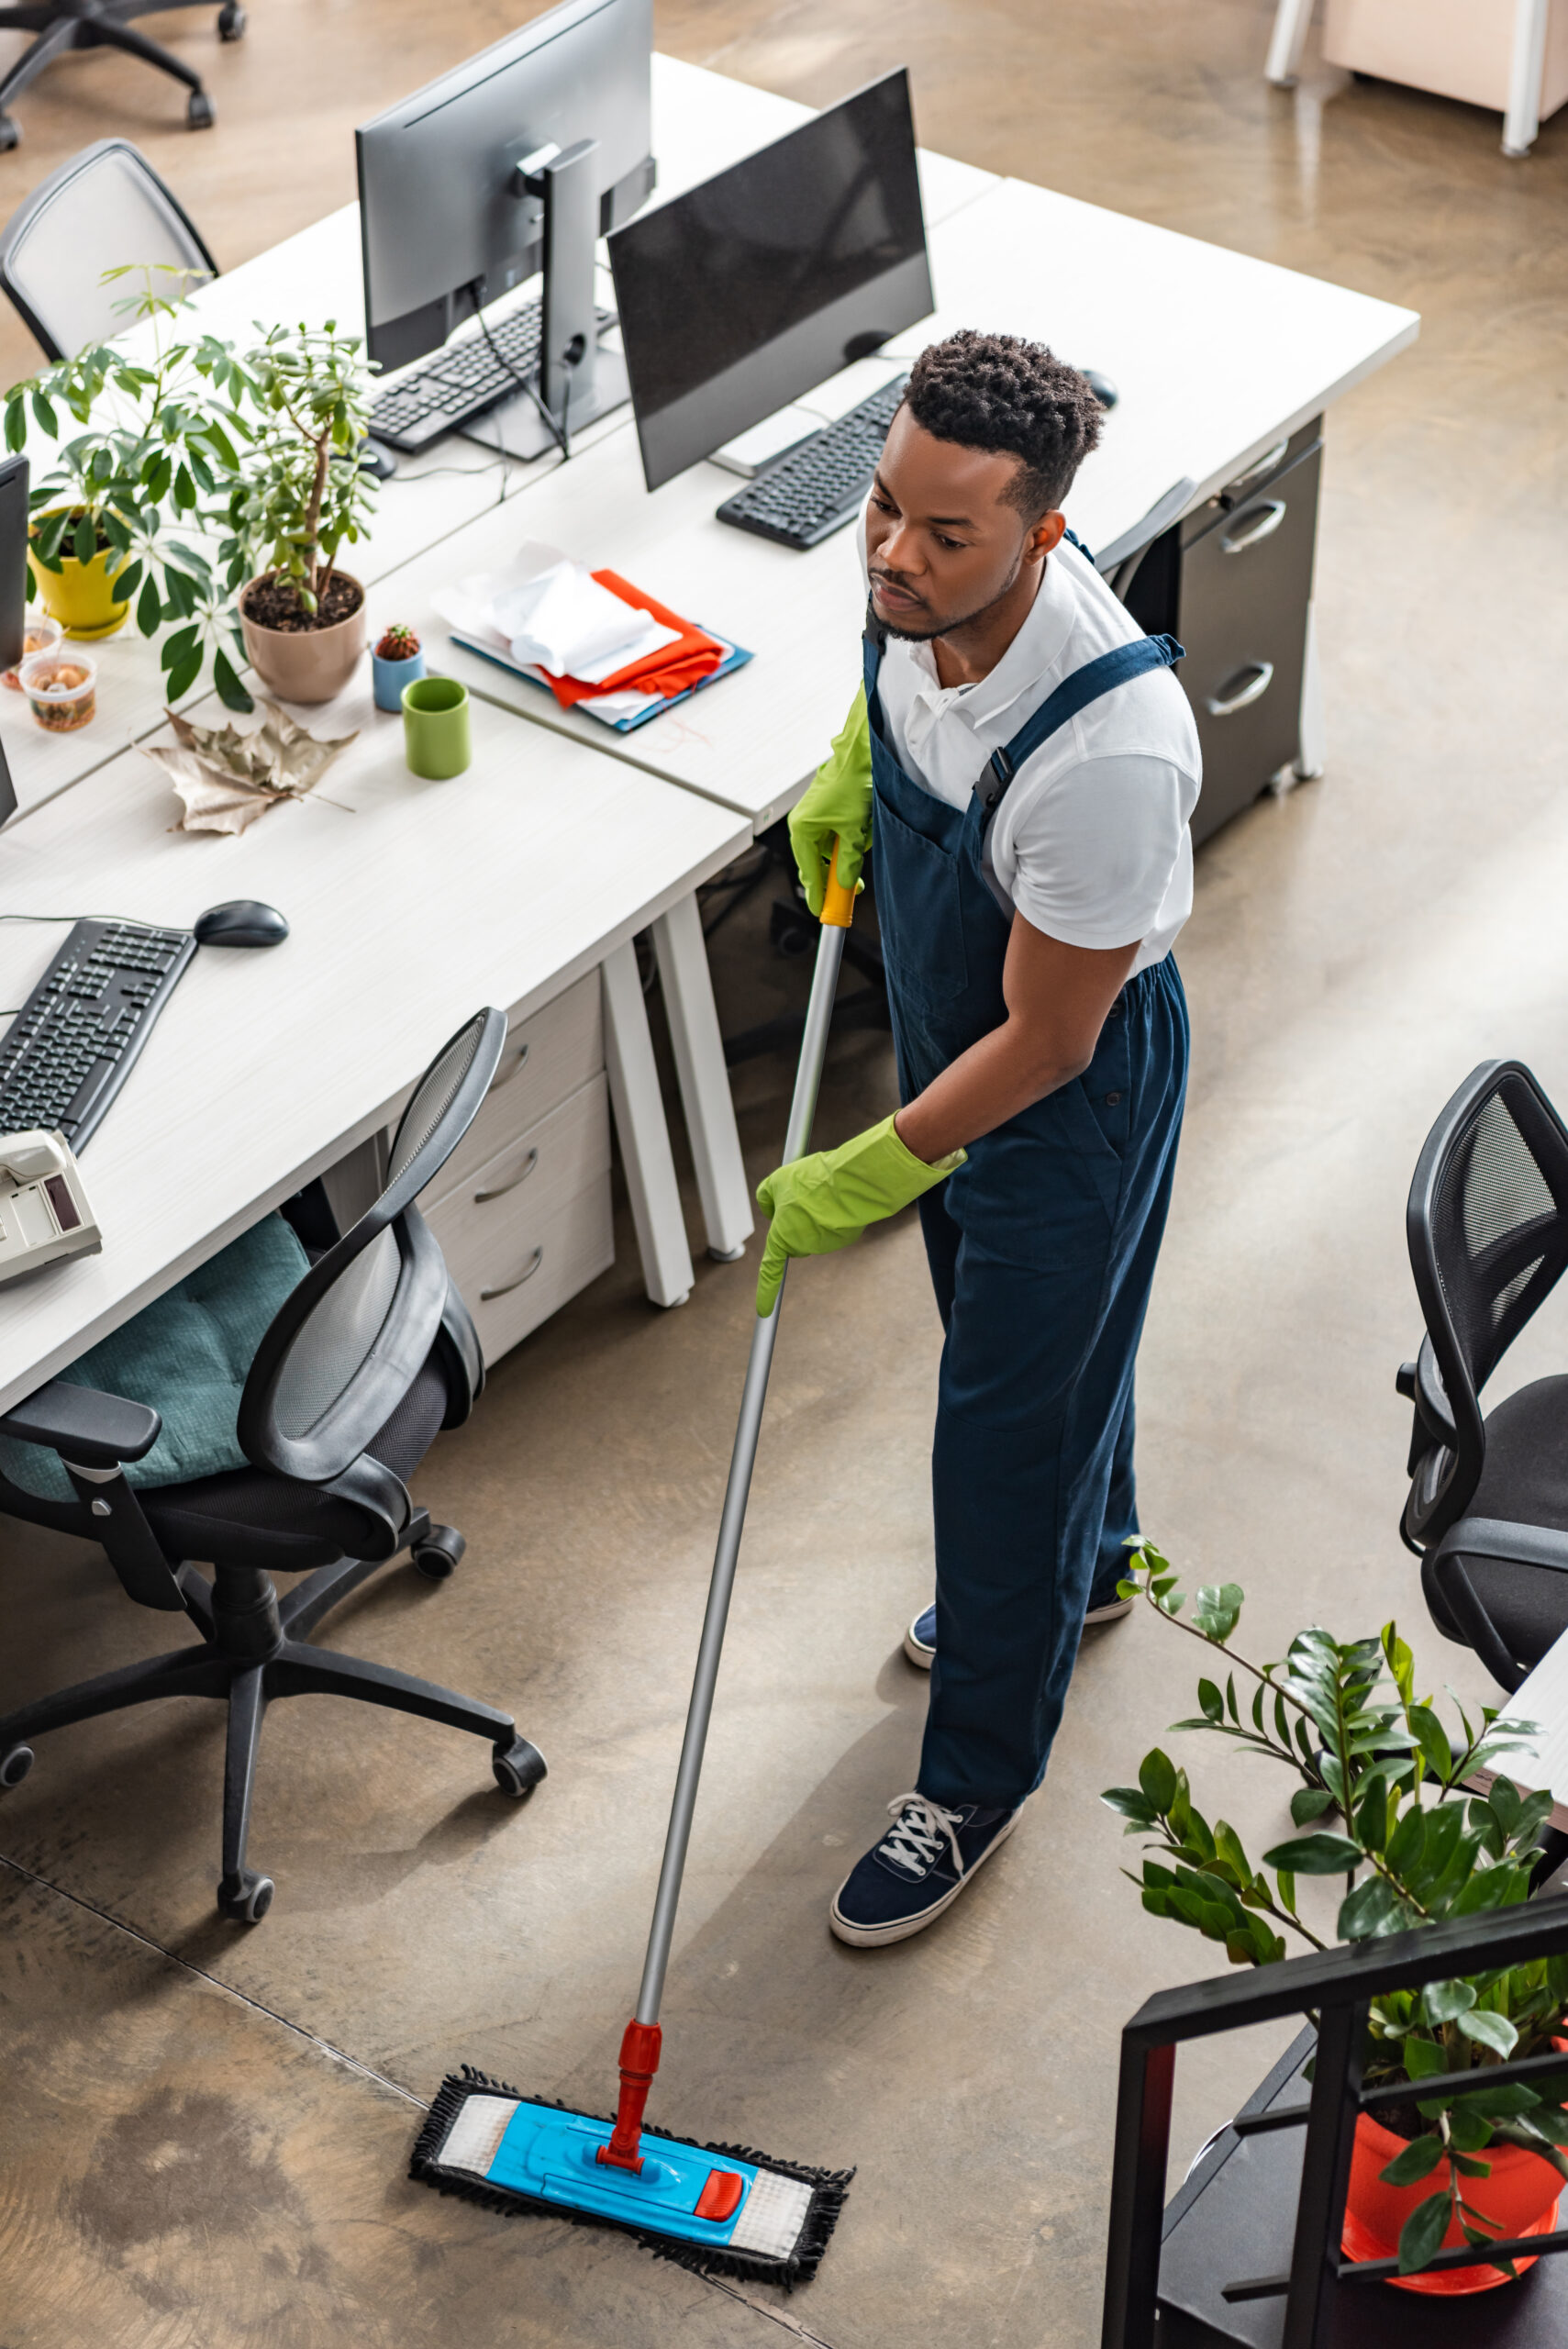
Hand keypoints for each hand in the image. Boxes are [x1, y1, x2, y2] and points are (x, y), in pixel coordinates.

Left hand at [754, 1113, 962, 1314]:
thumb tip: (770, 1207)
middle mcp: (804, 1247)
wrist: (852, 1183)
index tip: (763, 1310)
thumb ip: (766, 1196)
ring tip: (822, 1191)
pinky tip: (836, 1198)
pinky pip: (833, 1225)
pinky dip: (833, 1213)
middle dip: (794, 1223)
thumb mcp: (777, 1181)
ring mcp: (827, 1245)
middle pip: (794, 1239)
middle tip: (799, 1196)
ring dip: (815, 1213)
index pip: (769, 1271)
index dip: (765, 1291)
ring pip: (814, 1229)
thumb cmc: (811, 1182)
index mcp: (782, 1238)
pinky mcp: (846, 1237)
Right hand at [788, 688, 871, 916]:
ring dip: (850, 850)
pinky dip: (852, 837)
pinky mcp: (826, 810)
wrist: (861, 753)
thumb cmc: (854, 786)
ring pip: (831, 849)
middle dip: (837, 874)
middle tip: (856, 890)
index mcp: (802, 830)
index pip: (809, 872)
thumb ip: (848, 861)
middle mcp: (803, 824)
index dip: (818, 895)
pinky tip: (864, 825)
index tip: (824, 914)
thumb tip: (845, 885)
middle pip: (817, 863)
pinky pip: (837, 834)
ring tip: (865, 834)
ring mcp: (813, 817)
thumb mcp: (855, 830)